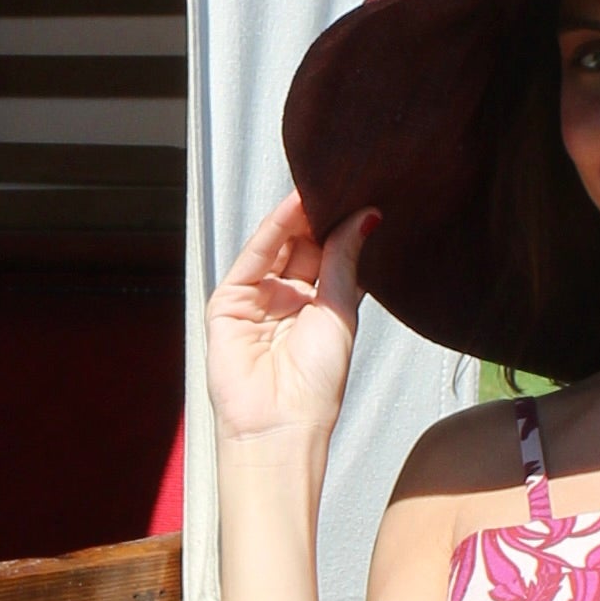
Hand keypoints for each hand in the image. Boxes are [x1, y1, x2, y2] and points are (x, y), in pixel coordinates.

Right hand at [208, 194, 373, 449]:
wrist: (279, 421)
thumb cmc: (317, 381)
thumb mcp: (339, 311)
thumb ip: (344, 260)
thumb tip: (368, 215)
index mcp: (319, 307)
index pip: (329, 256)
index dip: (341, 227)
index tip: (361, 193)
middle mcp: (288, 299)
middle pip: (303, 247)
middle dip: (320, 216)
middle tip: (343, 179)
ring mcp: (258, 298)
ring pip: (279, 247)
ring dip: (299, 217)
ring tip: (322, 183)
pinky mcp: (230, 301)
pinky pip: (255, 257)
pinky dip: (273, 229)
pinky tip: (294, 205)